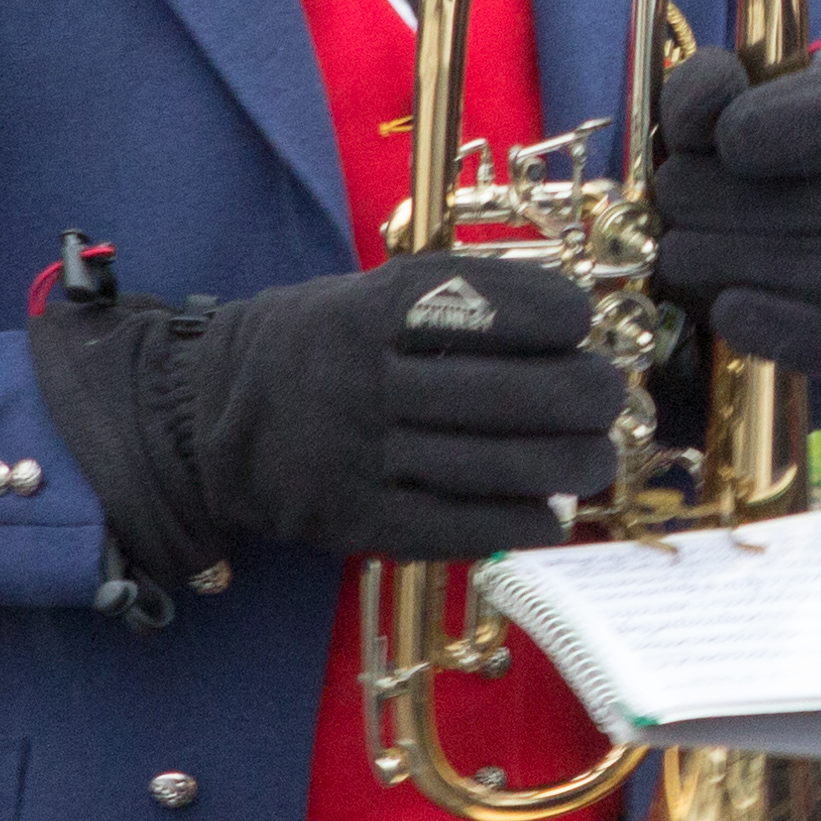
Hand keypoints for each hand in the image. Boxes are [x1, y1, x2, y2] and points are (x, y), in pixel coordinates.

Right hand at [29, 254, 621, 586]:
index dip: (547, 316)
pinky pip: (449, 526)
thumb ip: (452, 301)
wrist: (209, 420)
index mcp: (367, 311)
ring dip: (561, 467)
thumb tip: (567, 318)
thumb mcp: (367, 294)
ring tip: (600, 460)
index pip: (476, 307)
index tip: (583, 324)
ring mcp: (355, 455)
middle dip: (575, 397)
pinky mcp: (352, 519)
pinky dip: (513, 523)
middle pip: (495, 393)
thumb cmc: (316, 348)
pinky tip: (554, 517)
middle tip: (611, 398)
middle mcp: (360, 380)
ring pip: (482, 464)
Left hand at [653, 48, 820, 375]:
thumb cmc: (741, 159)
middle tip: (679, 196)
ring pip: (758, 266)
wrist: (782, 235)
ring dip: (694, 256)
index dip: (752, 128)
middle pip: (759, 200)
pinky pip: (804, 336)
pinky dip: (751, 321)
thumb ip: (702, 87)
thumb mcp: (718, 105)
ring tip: (683, 243)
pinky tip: (724, 306)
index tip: (722, 140)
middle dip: (690, 197)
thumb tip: (708, 113)